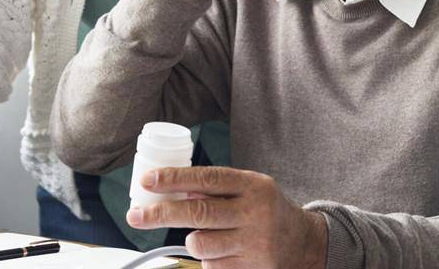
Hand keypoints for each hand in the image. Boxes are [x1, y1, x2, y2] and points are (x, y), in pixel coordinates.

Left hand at [126, 166, 327, 268]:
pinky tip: (226, 250)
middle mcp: (254, 212)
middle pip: (198, 213)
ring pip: (201, 244)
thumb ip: (218, 188)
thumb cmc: (267, 207)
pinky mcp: (250, 267)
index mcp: (252, 184)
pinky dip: (210, 257)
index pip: (207, 179)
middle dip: (161, 213)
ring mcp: (253, 243)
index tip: (148, 180)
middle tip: (135, 216)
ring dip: (193, 240)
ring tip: (204, 234)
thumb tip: (177, 189)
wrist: (303, 242)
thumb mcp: (249, 187)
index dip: (174, 179)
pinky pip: (212, 265)